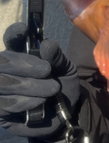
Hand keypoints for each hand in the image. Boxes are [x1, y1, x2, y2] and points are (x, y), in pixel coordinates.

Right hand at [0, 23, 79, 137]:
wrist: (67, 112)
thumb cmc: (63, 83)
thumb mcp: (66, 69)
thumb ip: (57, 57)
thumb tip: (46, 44)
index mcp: (22, 54)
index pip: (12, 40)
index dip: (14, 34)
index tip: (24, 29)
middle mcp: (7, 70)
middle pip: (2, 61)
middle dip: (23, 64)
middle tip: (46, 70)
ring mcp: (0, 90)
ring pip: (1, 83)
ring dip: (28, 85)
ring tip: (52, 89)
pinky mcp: (0, 112)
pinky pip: (3, 105)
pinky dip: (23, 102)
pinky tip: (40, 102)